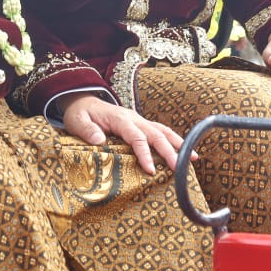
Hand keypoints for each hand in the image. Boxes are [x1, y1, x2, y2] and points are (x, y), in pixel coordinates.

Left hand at [58, 92, 188, 174]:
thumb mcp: (76, 121)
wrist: (82, 101)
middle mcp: (133, 118)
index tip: (151, 170)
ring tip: (194, 158)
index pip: (136, 136)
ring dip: (178, 144)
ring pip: (162, 130)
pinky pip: (159, 131)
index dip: (145, 153)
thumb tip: (100, 140)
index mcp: (119, 119)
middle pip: (155, 134)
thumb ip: (87, 130)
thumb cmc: (80, 114)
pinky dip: (173, 140)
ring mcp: (138, 120)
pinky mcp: (140, 125)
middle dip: (169, 151)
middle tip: (180, 168)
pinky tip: (184, 152)